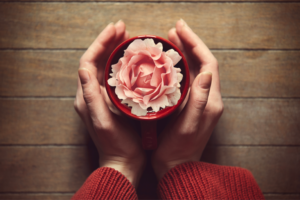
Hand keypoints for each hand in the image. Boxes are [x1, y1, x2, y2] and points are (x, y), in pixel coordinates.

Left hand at [74, 21, 144, 186]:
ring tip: (126, 38)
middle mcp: (90, 94)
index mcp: (86, 96)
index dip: (100, 43)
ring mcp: (101, 97)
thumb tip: (84, 68)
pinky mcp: (111, 102)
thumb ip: (91, 96)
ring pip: (105, 68)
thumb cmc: (114, 144)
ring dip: (114, 51)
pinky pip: (114, 78)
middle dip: (107, 42)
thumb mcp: (102, 120)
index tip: (114, 30)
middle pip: (96, 61)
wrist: (122, 161)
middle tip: (122, 29)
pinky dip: (121, 65)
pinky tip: (132, 60)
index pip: (88, 61)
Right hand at [152, 19, 223, 179]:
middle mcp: (209, 98)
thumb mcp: (189, 125)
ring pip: (195, 70)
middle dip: (190, 44)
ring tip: (171, 41)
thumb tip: (207, 72)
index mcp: (211, 101)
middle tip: (173, 31)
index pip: (209, 63)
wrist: (177, 166)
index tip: (181, 29)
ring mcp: (200, 102)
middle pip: (203, 63)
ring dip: (185, 54)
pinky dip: (179, 67)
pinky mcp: (191, 106)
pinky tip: (168, 63)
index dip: (196, 44)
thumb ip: (200, 100)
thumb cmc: (179, 149)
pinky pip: (188, 80)